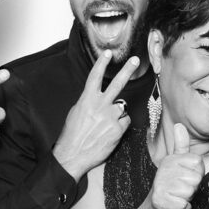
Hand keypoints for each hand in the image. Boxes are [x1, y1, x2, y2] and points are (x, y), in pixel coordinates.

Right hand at [53, 53, 138, 179]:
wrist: (73, 155)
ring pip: (122, 107)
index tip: (108, 53)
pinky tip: (109, 132)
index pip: (95, 77)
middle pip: (117, 84)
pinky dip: (120, 125)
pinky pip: (125, 121)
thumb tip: (98, 97)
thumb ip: (89, 102)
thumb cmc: (72, 135)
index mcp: (86, 100)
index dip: (102, 63)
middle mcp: (100, 105)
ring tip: (105, 124)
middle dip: (127, 70)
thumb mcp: (76, 113)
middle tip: (136, 60)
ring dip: (117, 113)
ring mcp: (110, 117)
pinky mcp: (118, 129)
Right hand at [147, 124, 202, 208]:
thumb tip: (179, 125)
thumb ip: (181, 145)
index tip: (187, 176)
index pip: (198, 163)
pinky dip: (184, 208)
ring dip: (187, 198)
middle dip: (193, 187)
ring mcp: (160, 186)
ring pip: (190, 192)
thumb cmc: (171, 185)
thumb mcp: (176, 163)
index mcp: (170, 159)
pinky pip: (184, 205)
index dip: (197, 172)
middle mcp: (164, 170)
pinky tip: (176, 205)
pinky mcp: (160, 202)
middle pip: (196, 178)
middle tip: (182, 188)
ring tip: (178, 196)